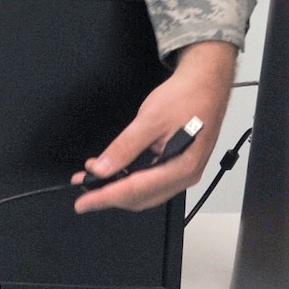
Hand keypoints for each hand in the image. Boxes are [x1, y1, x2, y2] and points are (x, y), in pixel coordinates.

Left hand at [75, 39, 236, 212]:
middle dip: (109, 195)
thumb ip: (124, 147)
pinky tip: (113, 171)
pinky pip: (151, 183)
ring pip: (145, 193)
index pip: (135, 191)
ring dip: (117, 188)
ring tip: (91, 177)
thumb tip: (101, 169)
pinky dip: (129, 180)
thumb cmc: (185, 98)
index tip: (82, 203)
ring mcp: (184, 173)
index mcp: (181, 167)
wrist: (206, 85)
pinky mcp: (179, 167)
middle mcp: (185, 176)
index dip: (105, 198)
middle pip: (140, 198)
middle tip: (82, 186)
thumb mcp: (149, 120)